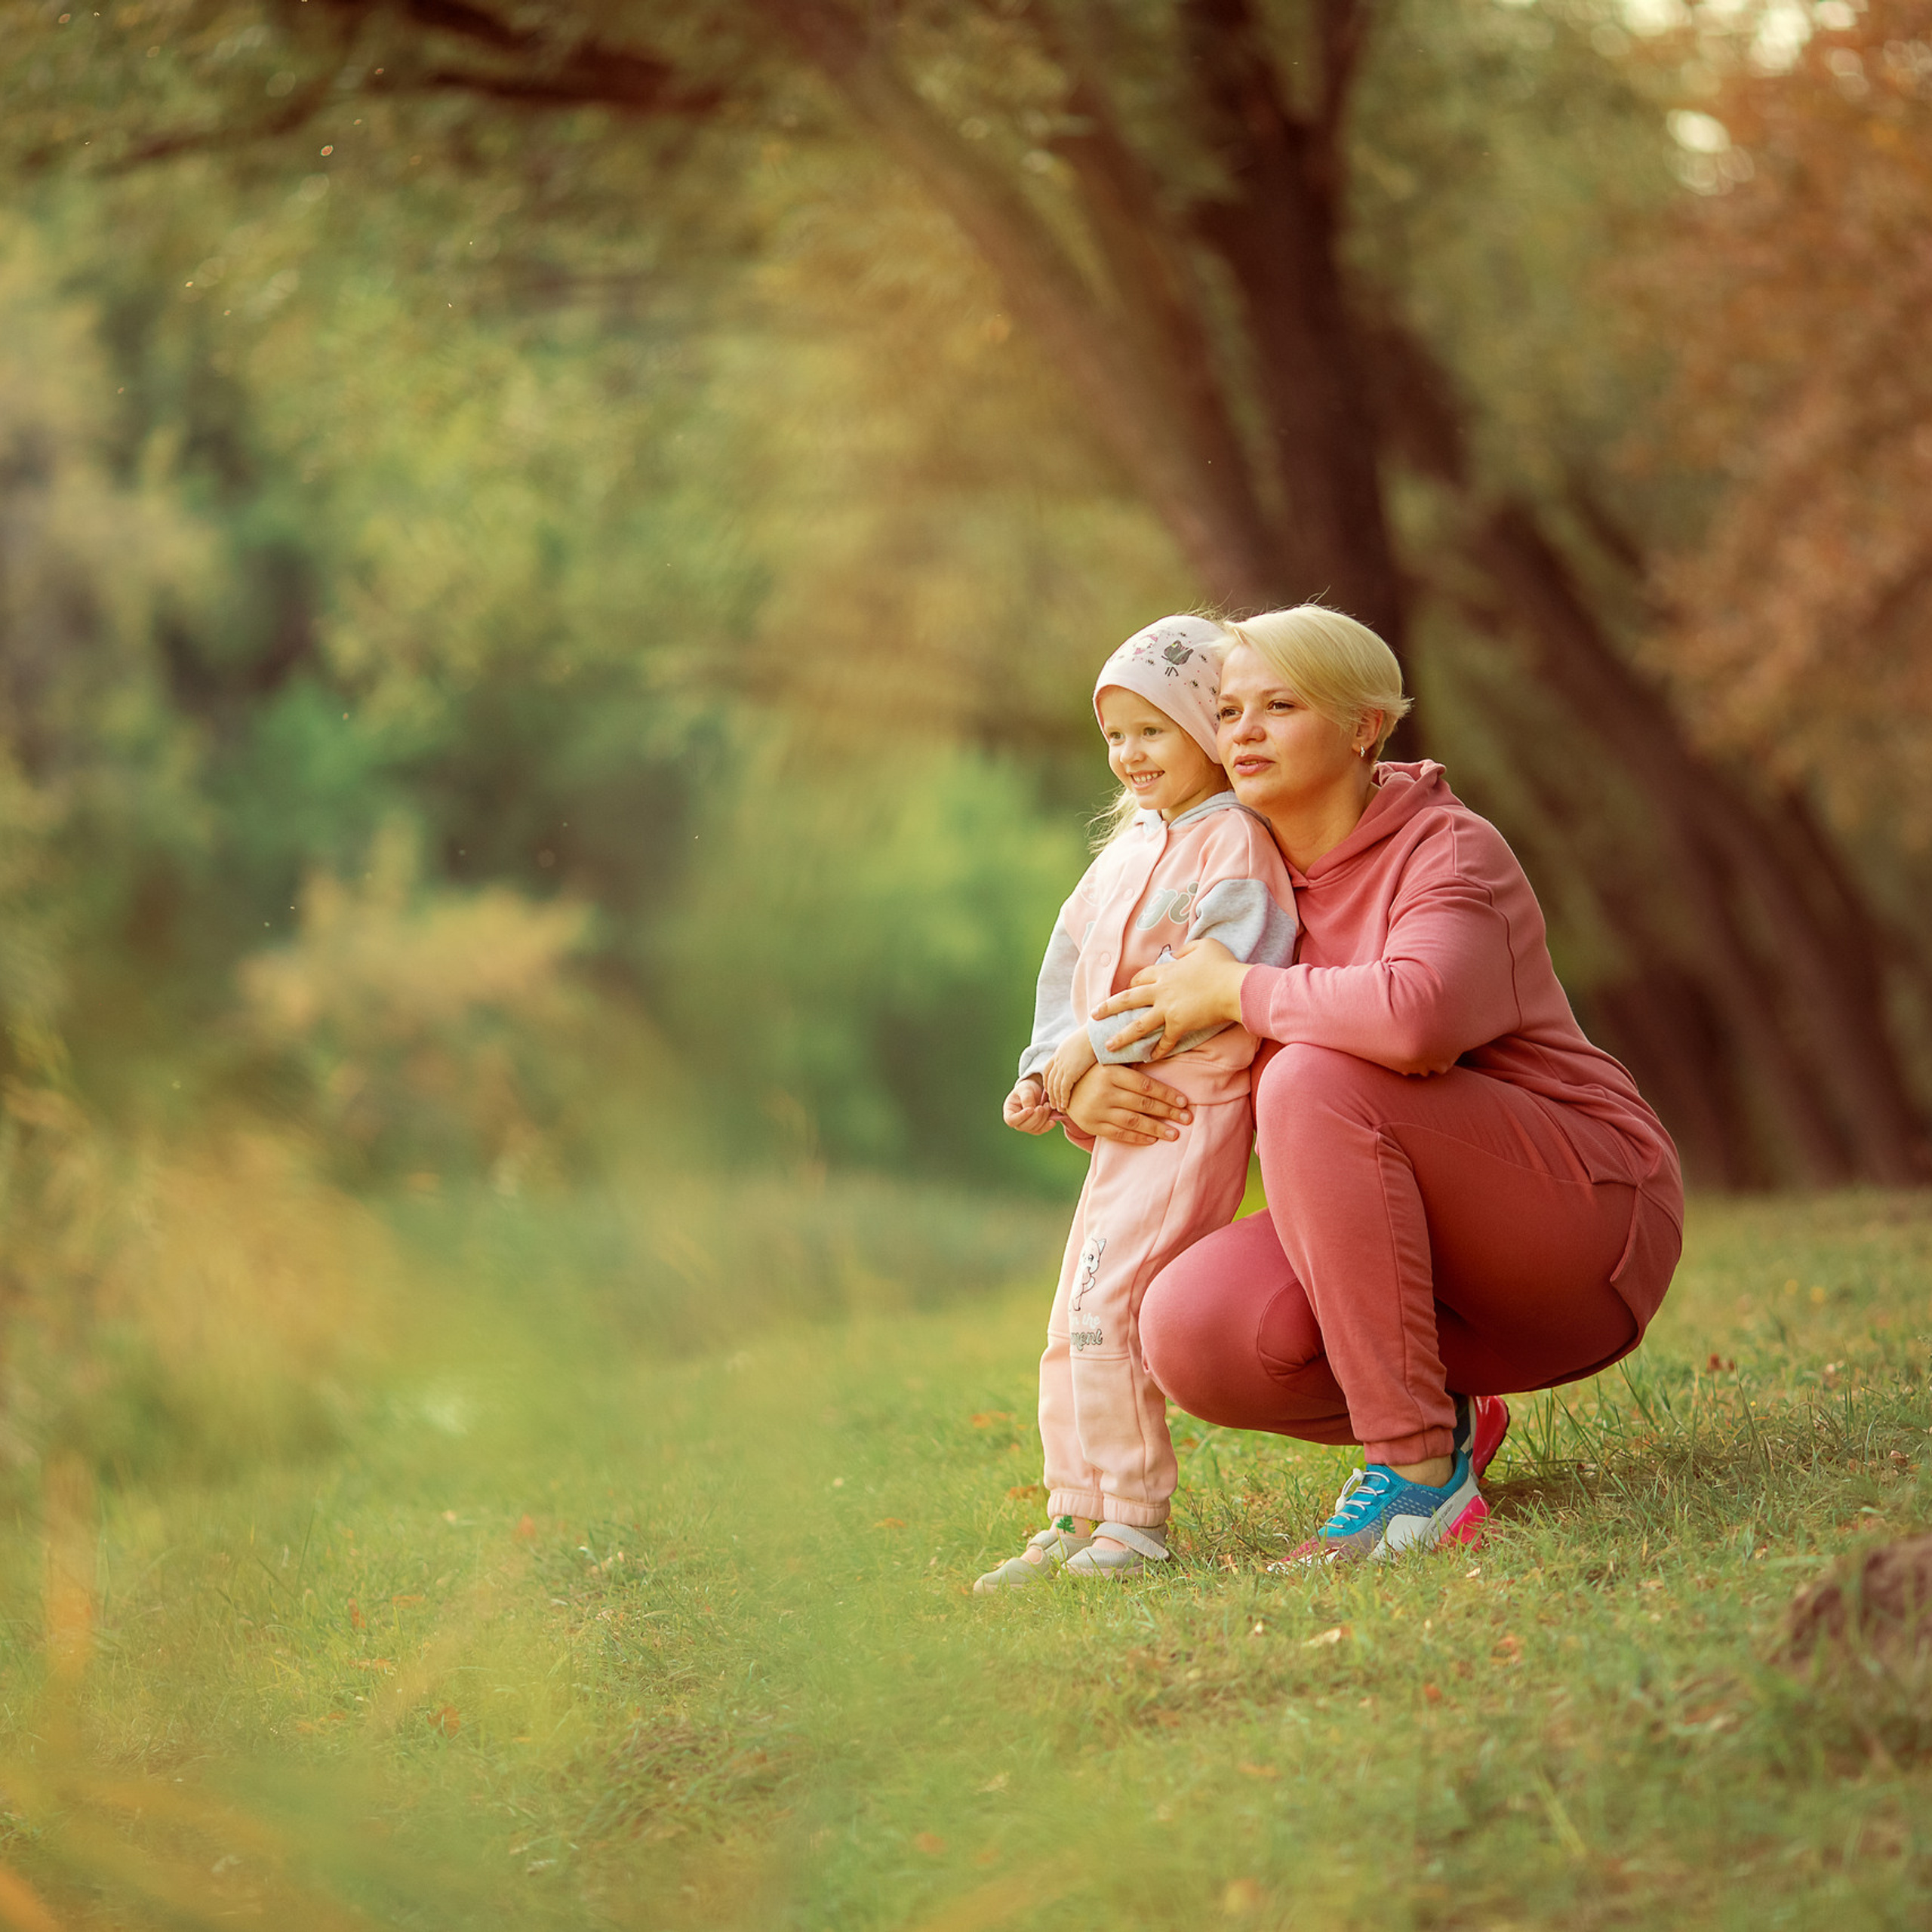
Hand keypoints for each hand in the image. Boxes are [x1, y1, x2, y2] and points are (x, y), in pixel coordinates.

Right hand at [1002, 1075, 1054, 1133]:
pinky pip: (1042, 1130)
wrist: (1035, 1090)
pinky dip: (1048, 1126)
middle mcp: (1017, 1122)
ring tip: (1048, 1105)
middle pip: (1024, 1126)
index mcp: (1009, 1112)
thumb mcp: (1025, 1089)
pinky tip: (1053, 1121)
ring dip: (1043, 1118)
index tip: (1030, 1109)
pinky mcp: (1037, 1127)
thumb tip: (1031, 1109)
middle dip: (1035, 1117)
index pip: (1011, 1120)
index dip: (1020, 1117)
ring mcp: (1026, 1126)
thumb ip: (1027, 1098)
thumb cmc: (1027, 1088)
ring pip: (1034, 1129)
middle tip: (1043, 1106)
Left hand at [1043, 1030, 1097, 1111]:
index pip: (1048, 1068)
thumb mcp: (1084, 1043)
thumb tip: (1088, 1057)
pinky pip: (1063, 1089)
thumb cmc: (1096, 1036)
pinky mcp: (1070, 1072)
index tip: (1049, 1089)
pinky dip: (1063, 1099)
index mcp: (1061, 1051)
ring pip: (1054, 1087)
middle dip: (1050, 1093)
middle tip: (1053, 1103)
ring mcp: (1063, 1065)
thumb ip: (1081, 1052)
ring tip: (1058, 1108)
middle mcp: (1059, 1059)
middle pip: (1049, 1079)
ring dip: (1056, 1099)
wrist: (1098, 1033)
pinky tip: (1065, 1106)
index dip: (1048, 1080)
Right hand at [1064, 1062, 1192, 1146]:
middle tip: (1187, 1118)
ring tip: (1175, 1134)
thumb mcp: (1109, 1062)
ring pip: (1133, 1122)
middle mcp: (1104, 1091)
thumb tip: (1162, 1057)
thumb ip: (1132, 1063)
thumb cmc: (1094, 1072)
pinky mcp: (1092, 1125)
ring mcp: (1097, 1110)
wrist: (1063, 1088)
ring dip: (1157, 1129)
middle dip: (1168, 1112)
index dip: (1166, 1094)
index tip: (1184, 1101)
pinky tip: (1152, 1139)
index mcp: (1110, 1072)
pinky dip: (1137, 1138)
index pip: (1145, 1085)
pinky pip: (1118, 1134)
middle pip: (1143, 1104)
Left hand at [1092, 938, 1248, 1059]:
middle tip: (1093, 1016)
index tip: (1125, 991)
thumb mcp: (1204, 946)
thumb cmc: (1222, 965)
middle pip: (1128, 1000)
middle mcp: (1161, 991)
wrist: (1235, 988)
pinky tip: (1149, 1058)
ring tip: (1107, 1046)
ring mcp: (1168, 1009)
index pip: (1140, 978)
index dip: (1132, 985)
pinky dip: (1158, 1050)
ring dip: (1122, 1036)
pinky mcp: (1180, 1025)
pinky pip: (1165, 1040)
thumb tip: (1178, 954)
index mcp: (1165, 971)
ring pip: (1138, 1025)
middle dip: (1108, 1008)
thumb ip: (1187, 949)